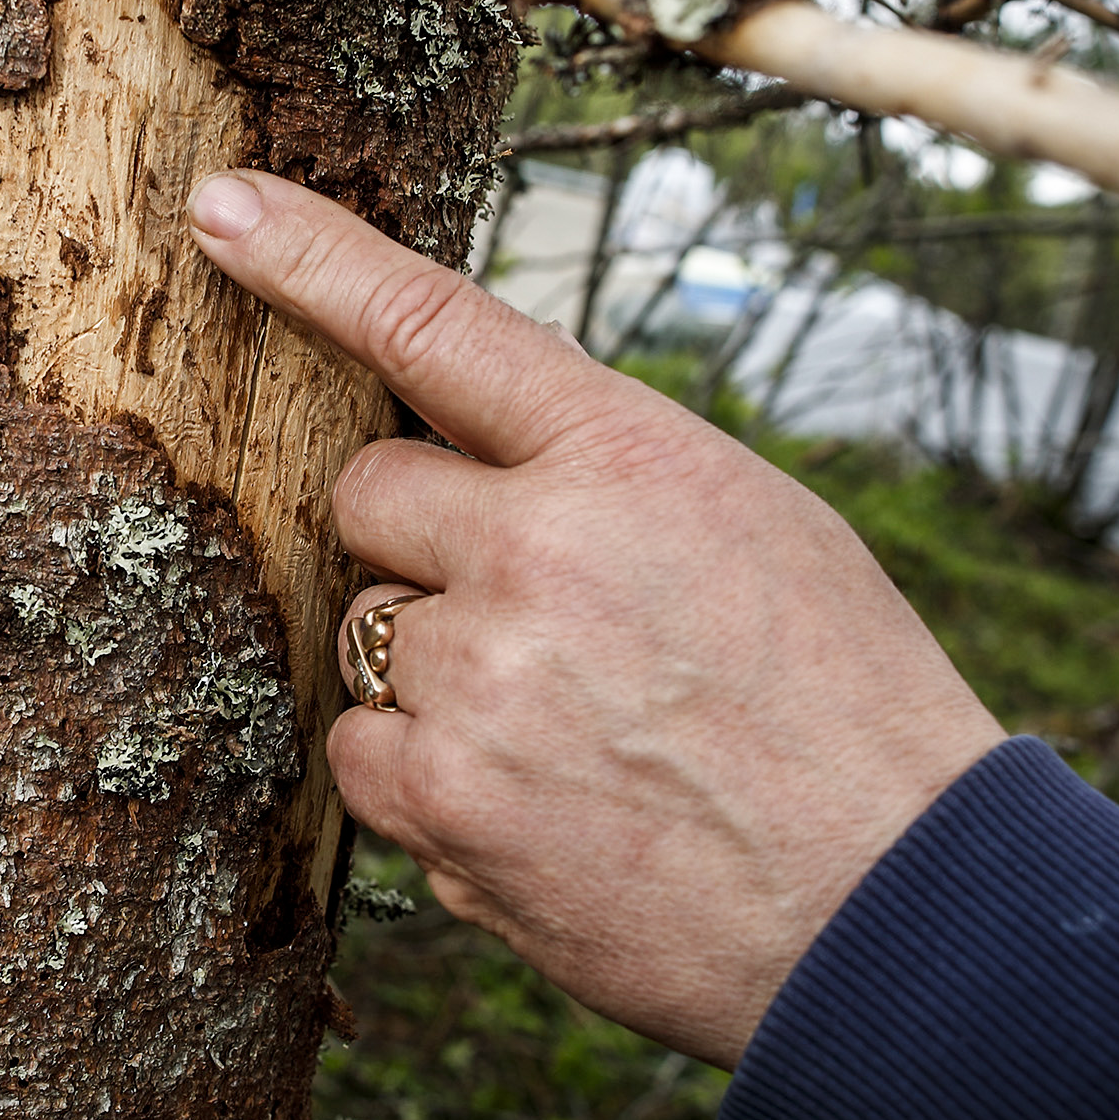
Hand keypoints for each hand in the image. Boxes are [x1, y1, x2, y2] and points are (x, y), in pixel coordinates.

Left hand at [187, 170, 1003, 1067]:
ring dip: (437, 669)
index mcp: (627, 458)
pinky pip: (362, 752)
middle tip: (537, 612)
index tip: (223, 208)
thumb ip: (606, 474)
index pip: (431, 322)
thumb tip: (479, 464)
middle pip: (367, 495)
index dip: (311, 257)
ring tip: (573, 732)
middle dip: (425, 542)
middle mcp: (535, 552)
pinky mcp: (443, 806)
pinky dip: (424, 775)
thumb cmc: (842, 707)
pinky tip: (537, 802)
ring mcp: (479, 683)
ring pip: (369, 631)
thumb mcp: (756, 525)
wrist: (895, 911)